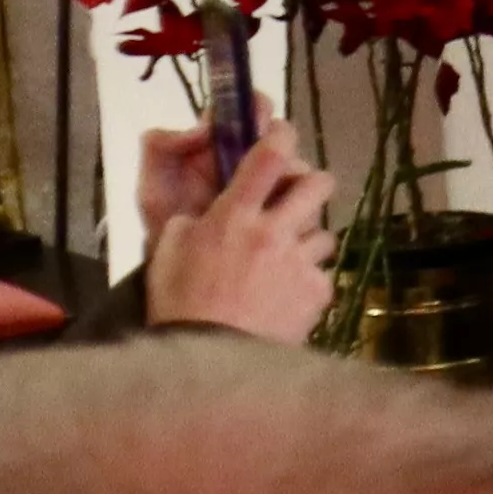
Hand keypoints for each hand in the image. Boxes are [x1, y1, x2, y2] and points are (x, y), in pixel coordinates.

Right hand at [138, 129, 339, 344]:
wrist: (210, 361)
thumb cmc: (180, 304)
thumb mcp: (167, 253)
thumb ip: (191, 224)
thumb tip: (204, 214)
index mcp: (233, 216)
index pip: (267, 157)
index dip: (281, 136)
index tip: (283, 133)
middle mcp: (273, 231)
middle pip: (319, 184)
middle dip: (313, 186)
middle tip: (298, 201)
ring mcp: (300, 262)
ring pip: (324, 234)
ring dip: (308, 244)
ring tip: (284, 266)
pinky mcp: (318, 292)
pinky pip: (323, 276)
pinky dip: (308, 284)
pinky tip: (287, 299)